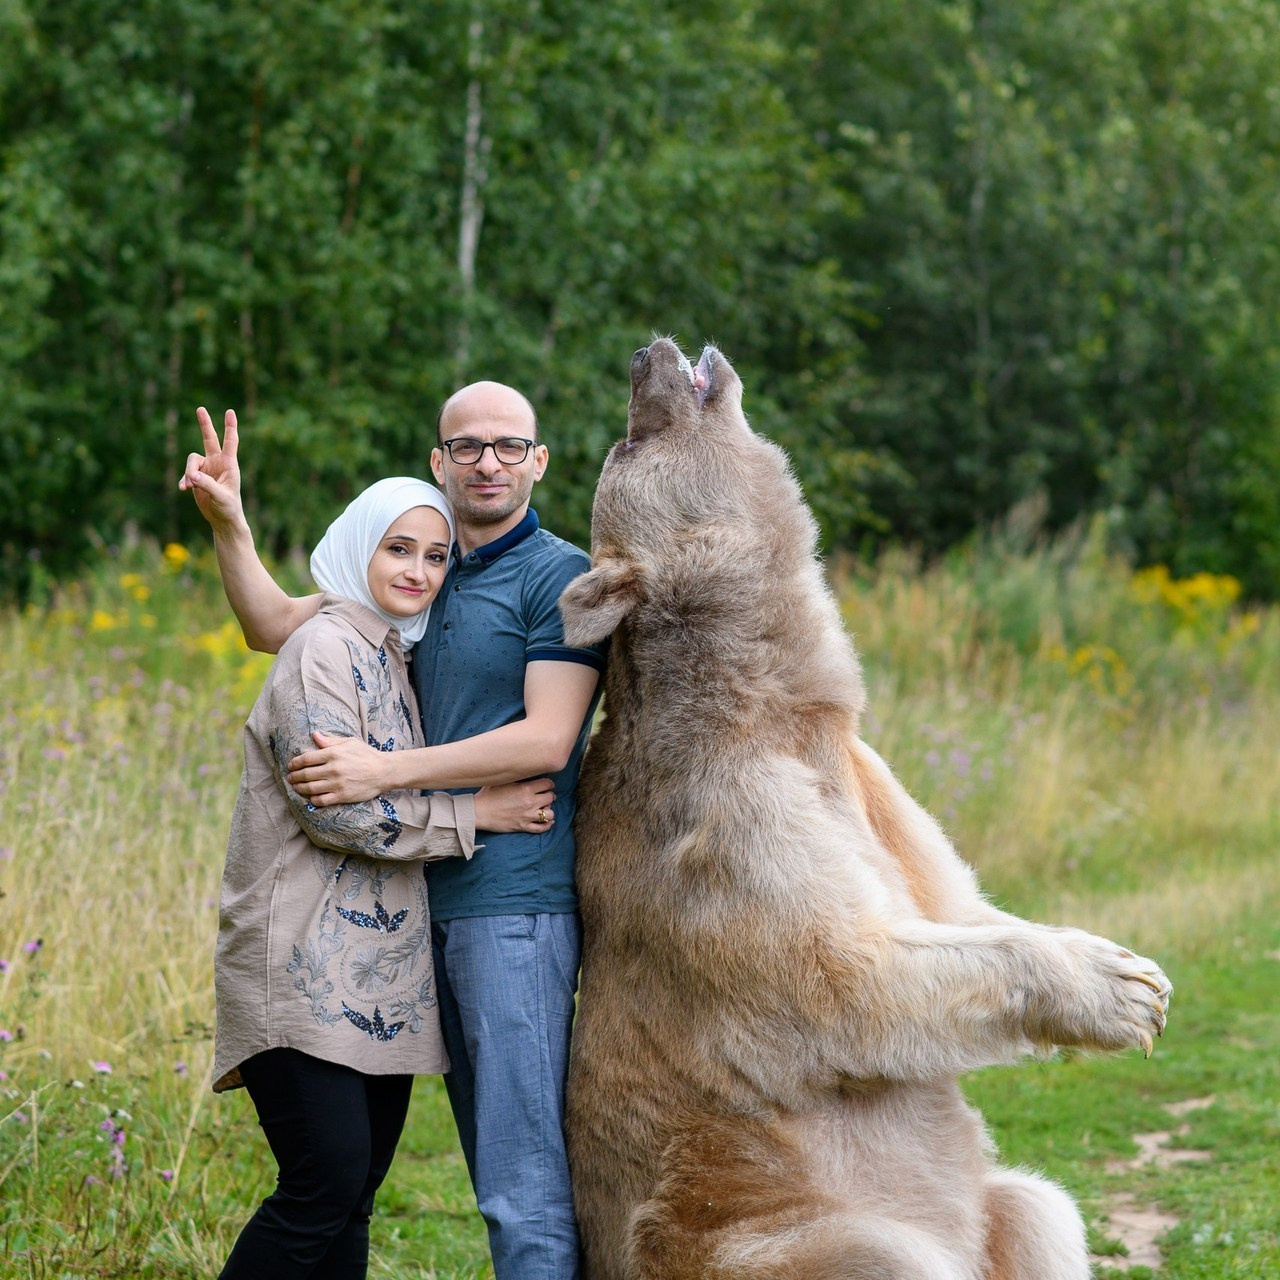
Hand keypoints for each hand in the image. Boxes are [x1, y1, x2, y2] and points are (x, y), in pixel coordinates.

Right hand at [179, 408, 244, 531]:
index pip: (230, 442)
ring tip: (189, 486)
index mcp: (229, 464)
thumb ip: (206, 484)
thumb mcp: (220, 496)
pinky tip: (183, 489)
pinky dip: (184, 480)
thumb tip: (192, 475)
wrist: (222, 519)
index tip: (230, 411)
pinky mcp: (196, 477)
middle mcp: (217, 463)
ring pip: (191, 460)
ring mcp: (206, 469)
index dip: (230, 427)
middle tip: (200, 408)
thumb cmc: (228, 507)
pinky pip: (186, 474)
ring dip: (189, 472)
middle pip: (209, 439)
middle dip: (205, 424)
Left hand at [287, 731, 388, 805]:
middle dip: (294, 776)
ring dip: (300, 788)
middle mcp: (333, 769)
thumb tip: (314, 735)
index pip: (306, 758)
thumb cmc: (366, 754)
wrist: (383, 771)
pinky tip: (311, 797)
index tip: (291, 765)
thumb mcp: (349, 742)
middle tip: (290, 777)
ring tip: (296, 787)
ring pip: (310, 788)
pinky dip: (313, 799)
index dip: (295, 762)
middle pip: (306, 774)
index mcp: (333, 754)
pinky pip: (321, 800)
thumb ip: (330, 741)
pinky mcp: (342, 796)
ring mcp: (337, 784)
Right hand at [474, 778, 556, 833]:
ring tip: (544, 808)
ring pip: (550, 814)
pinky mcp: (523, 826)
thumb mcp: (503, 780)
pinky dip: (547, 825)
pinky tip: (547, 821)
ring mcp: (527, 816)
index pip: (547, 784)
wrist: (478, 812)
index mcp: (526, 788)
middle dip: (549, 795)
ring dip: (549, 810)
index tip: (546, 784)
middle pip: (551, 797)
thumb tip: (525, 768)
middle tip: (545, 795)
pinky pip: (542, 828)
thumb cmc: (488, 794)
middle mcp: (529, 802)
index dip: (548, 783)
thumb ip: (517, 775)